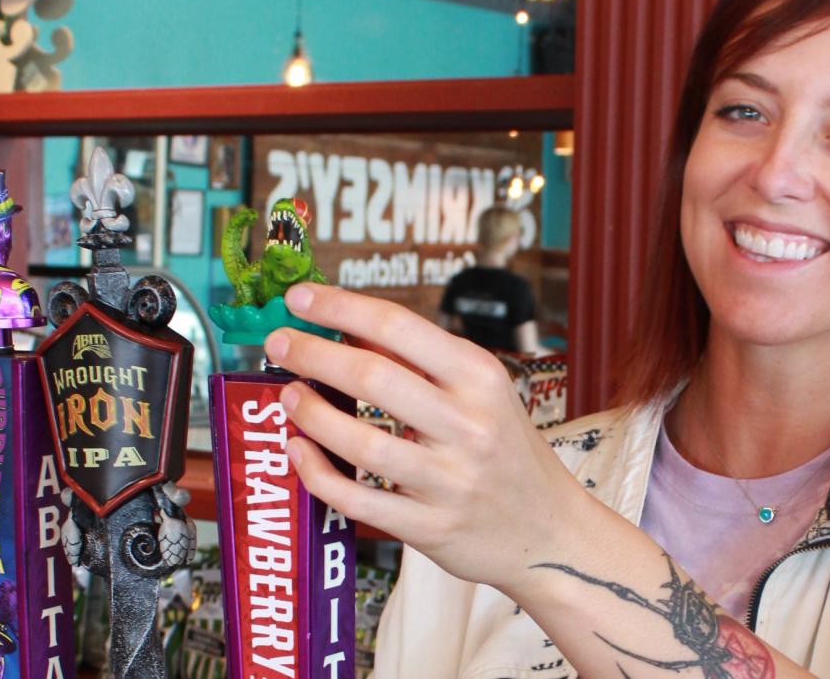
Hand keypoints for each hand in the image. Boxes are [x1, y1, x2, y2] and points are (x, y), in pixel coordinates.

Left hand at [264, 283, 593, 591]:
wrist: (550, 531)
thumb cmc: (508, 453)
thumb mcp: (483, 394)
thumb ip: (421, 363)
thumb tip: (350, 329)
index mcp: (481, 378)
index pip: (399, 327)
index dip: (340, 308)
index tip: (300, 297)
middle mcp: (469, 425)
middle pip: (373, 377)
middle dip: (312, 354)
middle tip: (279, 343)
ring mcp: (449, 481)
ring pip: (361, 442)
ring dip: (311, 414)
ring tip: (288, 396)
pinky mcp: (431, 527)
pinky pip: (357, 499)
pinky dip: (318, 472)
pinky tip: (299, 450)